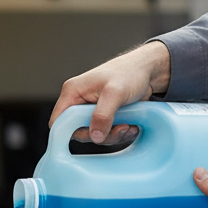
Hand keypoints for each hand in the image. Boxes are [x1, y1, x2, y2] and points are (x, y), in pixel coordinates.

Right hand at [50, 40, 170, 143]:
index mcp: (73, 92)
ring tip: (129, 126)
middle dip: (100, 135)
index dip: (67, 133)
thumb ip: (103, 115)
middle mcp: (79, 102)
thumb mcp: (115, 92)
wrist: (149, 71)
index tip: (89, 137)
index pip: (58, 121)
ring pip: (94, 135)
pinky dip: (119, 134)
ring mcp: (92, 111)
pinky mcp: (104, 117)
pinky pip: (106, 133)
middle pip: (78, 132)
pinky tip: (131, 126)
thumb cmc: (130, 72)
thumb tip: (95, 136)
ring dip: (113, 136)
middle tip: (119, 129)